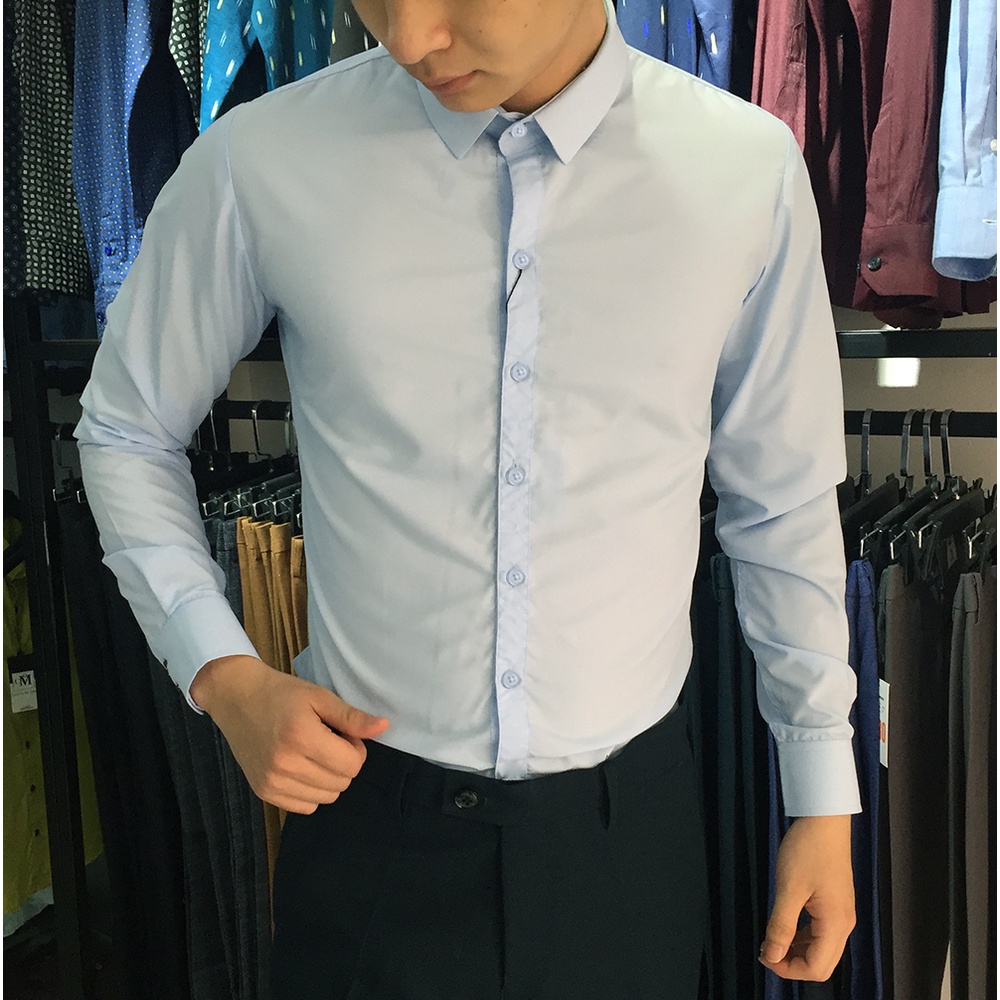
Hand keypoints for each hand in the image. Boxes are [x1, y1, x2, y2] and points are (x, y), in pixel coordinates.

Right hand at [190, 654, 389, 813]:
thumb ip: (351, 716)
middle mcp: (285, 764)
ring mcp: (272, 781)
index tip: (342, 733)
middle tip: (327, 740)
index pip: (352, 764)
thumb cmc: (281, 693)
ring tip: (313, 752)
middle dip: (343, 762)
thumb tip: (384, 727)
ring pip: (326, 798)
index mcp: (301, 736)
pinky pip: (305, 807)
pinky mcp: (263, 792)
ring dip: (329, 778)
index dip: (355, 748)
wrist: (236, 699)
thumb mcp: (319, 696)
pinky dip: (311, 791)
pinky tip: (301, 767)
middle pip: (341, 783)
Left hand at [759, 814, 855, 980]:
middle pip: (822, 963)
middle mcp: (845, 924)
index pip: (817, 968)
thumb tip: (772, 956)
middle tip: (767, 951)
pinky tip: (785, 927)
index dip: (789, 969)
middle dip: (793, 964)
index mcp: (836, 924)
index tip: (765, 956)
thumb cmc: (808, 850)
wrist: (825, 820)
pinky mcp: (836, 903)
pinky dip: (803, 936)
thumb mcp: (789, 888)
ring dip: (797, 950)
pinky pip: (821, 932)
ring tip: (772, 940)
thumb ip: (780, 925)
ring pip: (822, 949)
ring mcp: (842, 913)